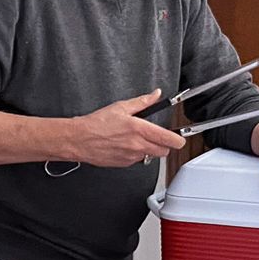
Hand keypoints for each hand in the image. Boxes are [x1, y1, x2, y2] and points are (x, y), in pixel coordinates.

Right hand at [71, 91, 186, 167]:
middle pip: (164, 152)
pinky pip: (137, 160)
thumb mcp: (121, 107)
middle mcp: (138, 145)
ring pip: (150, 156)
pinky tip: (126, 146)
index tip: (179, 137)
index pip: (169, 140)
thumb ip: (142, 102)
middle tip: (157, 136)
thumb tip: (155, 95)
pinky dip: (136, 154)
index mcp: (140, 129)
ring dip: (149, 149)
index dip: (178, 139)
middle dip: (164, 145)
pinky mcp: (124, 164)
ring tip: (137, 139)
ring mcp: (132, 157)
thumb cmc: (96, 124)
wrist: (79, 140)